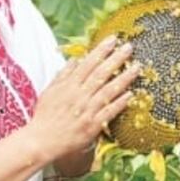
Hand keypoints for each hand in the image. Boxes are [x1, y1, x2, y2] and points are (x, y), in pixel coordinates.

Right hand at [26, 35, 139, 166]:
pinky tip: (131, 94)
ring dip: (124, 78)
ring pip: (108, 90)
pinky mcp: (92, 126)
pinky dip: (119, 103)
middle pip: (100, 73)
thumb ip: (63, 75)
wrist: (42, 141)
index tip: (113, 39)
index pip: (88, 63)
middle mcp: (79, 95)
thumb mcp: (50, 91)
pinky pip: (109, 112)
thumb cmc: (45, 116)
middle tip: (129, 47)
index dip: (101, 50)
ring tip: (137, 67)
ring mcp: (87, 110)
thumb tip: (76, 59)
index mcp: (69, 86)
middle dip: (116, 59)